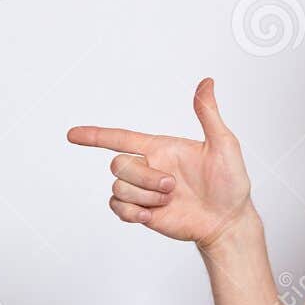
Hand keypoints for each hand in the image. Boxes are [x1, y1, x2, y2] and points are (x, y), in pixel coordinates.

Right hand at [67, 78, 253, 247]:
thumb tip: (206, 83)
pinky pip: (117, 207)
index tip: (73, 134)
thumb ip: (208, 114)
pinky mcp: (142, 212)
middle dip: (144, 177)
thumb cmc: (231, 184)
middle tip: (172, 187)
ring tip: (169, 201)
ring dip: (144, 196)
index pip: (121, 138)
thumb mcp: (224, 145)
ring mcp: (144, 191)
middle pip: (119, 164)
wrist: (228, 222)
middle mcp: (148, 167)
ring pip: (118, 187)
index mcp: (161, 148)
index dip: (95, 135)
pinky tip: (150, 215)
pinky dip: (131, 212)